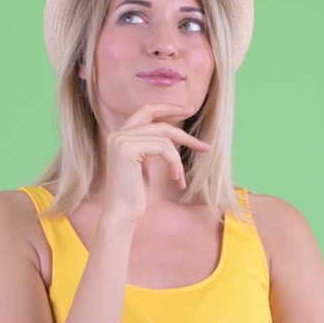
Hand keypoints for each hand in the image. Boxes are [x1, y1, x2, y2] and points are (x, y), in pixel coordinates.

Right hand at [101, 103, 211, 225]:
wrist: (122, 214)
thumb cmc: (134, 195)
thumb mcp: (144, 166)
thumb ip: (151, 148)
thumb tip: (172, 137)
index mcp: (120, 136)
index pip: (146, 111)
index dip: (167, 108)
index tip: (187, 109)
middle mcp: (117, 134)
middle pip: (159, 123)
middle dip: (183, 134)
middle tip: (205, 146)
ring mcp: (121, 140)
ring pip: (164, 139)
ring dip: (178, 161)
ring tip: (179, 180)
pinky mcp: (128, 149)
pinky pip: (164, 149)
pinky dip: (175, 165)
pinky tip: (176, 181)